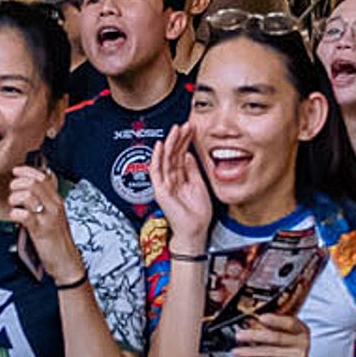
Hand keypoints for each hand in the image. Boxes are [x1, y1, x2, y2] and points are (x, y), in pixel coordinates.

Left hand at [5, 164, 78, 273]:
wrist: (66, 261)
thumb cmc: (57, 239)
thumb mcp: (53, 215)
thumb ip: (43, 202)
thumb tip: (27, 188)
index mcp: (57, 200)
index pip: (41, 177)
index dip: (26, 171)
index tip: (16, 172)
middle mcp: (54, 206)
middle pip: (33, 183)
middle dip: (17, 184)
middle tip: (12, 193)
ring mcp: (48, 218)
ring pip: (28, 195)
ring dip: (14, 198)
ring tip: (13, 206)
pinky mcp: (41, 231)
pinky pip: (24, 215)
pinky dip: (15, 214)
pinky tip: (15, 217)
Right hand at [151, 121, 217, 247]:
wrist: (194, 231)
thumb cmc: (197, 213)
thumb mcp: (199, 185)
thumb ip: (192, 169)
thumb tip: (189, 153)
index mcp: (180, 178)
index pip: (181, 155)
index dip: (185, 141)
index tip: (191, 128)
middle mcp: (171, 179)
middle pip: (173, 154)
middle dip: (178, 138)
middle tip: (184, 124)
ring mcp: (164, 184)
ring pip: (165, 159)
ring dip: (170, 143)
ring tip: (176, 130)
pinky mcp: (160, 190)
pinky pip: (156, 171)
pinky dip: (157, 158)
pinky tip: (161, 146)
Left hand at [233, 306, 313, 356]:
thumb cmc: (285, 347)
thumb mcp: (283, 334)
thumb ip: (271, 325)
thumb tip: (252, 316)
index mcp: (301, 329)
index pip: (290, 323)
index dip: (275, 320)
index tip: (261, 318)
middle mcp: (303, 342)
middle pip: (276, 337)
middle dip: (254, 336)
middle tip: (239, 335)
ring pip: (270, 352)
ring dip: (250, 351)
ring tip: (237, 351)